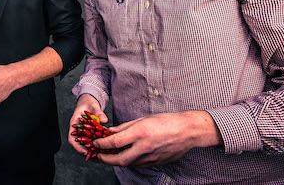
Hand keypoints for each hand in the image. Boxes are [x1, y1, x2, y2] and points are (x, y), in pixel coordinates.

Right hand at [69, 94, 107, 155]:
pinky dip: (96, 145)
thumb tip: (104, 120)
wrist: (89, 100)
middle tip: (95, 157)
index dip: (77, 147)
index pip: (72, 138)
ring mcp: (83, 132)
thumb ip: (98, 113)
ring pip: (85, 144)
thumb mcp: (93, 105)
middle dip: (86, 152)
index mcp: (74, 123)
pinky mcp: (89, 132)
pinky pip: (91, 141)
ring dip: (91, 150)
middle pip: (78, 144)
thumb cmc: (88, 102)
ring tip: (100, 156)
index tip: (85, 152)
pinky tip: (103, 149)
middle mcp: (78, 129)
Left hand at [92, 111, 222, 166]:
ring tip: (108, 156)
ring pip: (129, 164)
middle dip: (106, 159)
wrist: (187, 131)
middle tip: (98, 156)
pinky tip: (125, 157)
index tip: (95, 143)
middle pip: (120, 159)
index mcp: (140, 133)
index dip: (102, 144)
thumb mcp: (143, 119)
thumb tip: (110, 131)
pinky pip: (139, 165)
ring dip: (117, 161)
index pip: (115, 141)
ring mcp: (152, 157)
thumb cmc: (166, 121)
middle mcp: (145, 147)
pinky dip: (130, 162)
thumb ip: (125, 127)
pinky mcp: (157, 163)